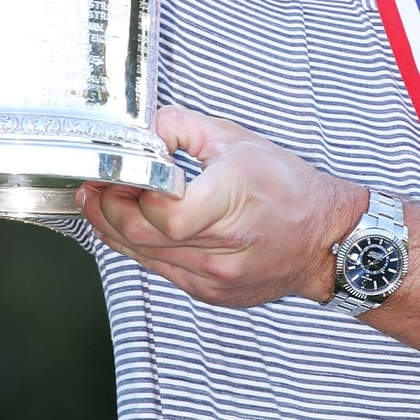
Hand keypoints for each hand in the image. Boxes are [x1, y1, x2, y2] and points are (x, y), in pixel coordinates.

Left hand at [78, 107, 368, 307]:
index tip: (114, 172)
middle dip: (107, 210)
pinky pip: (161, 271)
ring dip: (115, 230)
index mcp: (232, 201)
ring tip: (102, 204)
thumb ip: (182, 126)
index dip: (128, 193)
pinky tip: (131, 228)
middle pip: (143, 237)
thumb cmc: (289, 187)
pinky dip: (139, 249)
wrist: (326, 241)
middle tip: (93, 187)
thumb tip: (141, 129)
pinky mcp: (211, 292)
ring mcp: (216, 277)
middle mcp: (224, 247)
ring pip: (144, 258)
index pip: (164, 212)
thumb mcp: (237, 139)